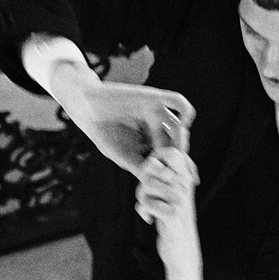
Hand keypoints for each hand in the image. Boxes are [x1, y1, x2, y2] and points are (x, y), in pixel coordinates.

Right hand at [56, 68, 193, 176]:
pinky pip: (178, 101)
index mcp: (152, 141)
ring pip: (180, 126)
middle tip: (184, 172)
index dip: (183, 168)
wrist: (88, 108)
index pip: (174, 156)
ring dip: (182, 140)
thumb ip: (143, 169)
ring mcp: (157, 111)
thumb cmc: (104, 134)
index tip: (191, 182)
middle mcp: (158, 126)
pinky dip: (186, 112)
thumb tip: (163, 182)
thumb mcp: (124, 156)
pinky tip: (183, 125)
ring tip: (176, 154)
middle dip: (183, 158)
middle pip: (180, 141)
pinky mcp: (155, 97)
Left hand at [133, 145, 199, 256]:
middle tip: (148, 193)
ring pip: (145, 184)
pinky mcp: (173, 214)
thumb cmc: (172, 217)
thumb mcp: (172, 190)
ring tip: (149, 207)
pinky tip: (150, 219)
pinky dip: (143, 211)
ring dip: (141, 198)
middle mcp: (185, 184)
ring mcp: (180, 199)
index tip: (153, 173)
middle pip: (151, 165)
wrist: (182, 250)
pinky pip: (146, 202)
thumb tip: (175, 132)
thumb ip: (169, 165)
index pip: (171, 151)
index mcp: (185, 176)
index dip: (155, 156)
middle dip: (142, 180)